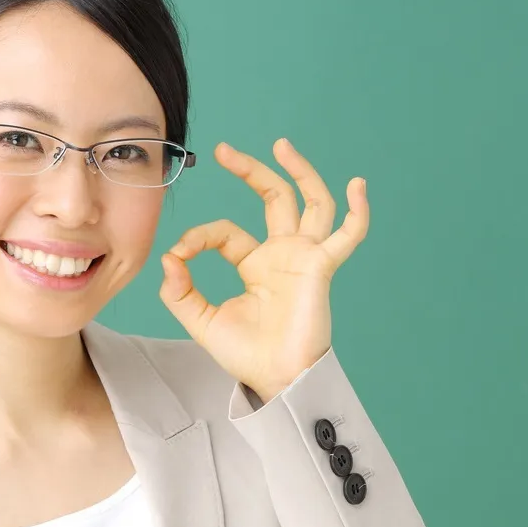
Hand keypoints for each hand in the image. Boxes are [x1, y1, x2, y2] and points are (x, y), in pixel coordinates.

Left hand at [159, 138, 368, 401]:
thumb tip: (169, 256)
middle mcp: (282, 254)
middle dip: (251, 171)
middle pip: (274, 198)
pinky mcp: (321, 268)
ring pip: (311, 202)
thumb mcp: (201, 320)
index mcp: (256, 264)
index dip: (200, 236)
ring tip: (281, 146)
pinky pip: (348, 236)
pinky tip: (358, 186)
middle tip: (224, 151)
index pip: (227, 231)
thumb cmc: (246, 355)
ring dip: (301, 172)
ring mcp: (304, 257)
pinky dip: (358, 212)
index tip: (179, 253)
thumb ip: (180, 291)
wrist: (274, 380)